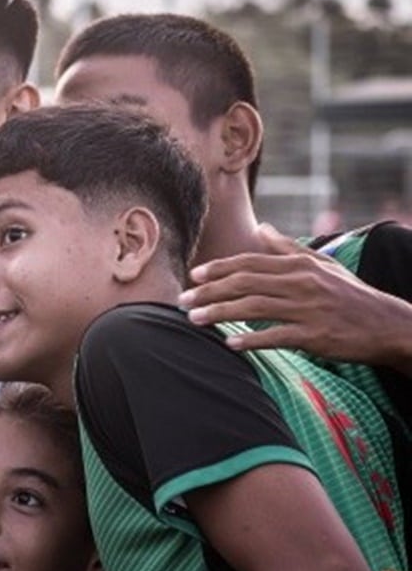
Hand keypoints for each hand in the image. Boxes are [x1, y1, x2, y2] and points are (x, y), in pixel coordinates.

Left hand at [180, 224, 411, 367]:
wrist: (388, 325)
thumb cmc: (350, 295)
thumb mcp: (323, 264)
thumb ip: (289, 248)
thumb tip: (263, 227)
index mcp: (299, 265)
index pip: (250, 262)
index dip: (219, 268)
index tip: (193, 276)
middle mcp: (301, 283)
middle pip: (245, 283)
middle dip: (209, 291)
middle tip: (182, 300)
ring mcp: (308, 309)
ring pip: (254, 308)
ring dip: (220, 313)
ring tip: (194, 319)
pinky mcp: (315, 336)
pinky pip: (276, 336)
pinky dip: (251, 339)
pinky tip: (230, 343)